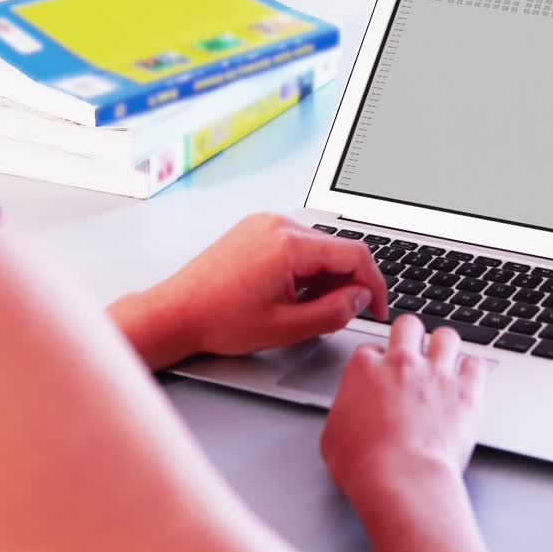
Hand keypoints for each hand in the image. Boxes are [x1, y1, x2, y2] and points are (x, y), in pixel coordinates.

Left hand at [108, 213, 388, 367]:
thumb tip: (361, 299)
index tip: (377, 308)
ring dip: (325, 275)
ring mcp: (264, 224)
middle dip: (347, 282)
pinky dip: (304, 267)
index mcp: (289, 245)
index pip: (355, 254)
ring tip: (304, 307)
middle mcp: (278, 224)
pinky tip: (289, 292)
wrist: (175, 312)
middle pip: (337, 248)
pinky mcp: (254, 229)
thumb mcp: (287, 327)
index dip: (375, 284)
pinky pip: (295, 243)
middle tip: (337, 314)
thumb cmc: (219, 320)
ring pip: (318, 246)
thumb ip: (334, 312)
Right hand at [320, 316, 489, 551]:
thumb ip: (345, 410)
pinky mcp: (466, 391)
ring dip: (444, 347)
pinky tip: (468, 380)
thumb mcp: (333, 435)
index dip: (377, 361)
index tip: (381, 374)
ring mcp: (436, 374)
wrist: (402, 478)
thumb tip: (350, 413)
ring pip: (446, 336)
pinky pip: (476, 363)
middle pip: (408, 325)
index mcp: (365, 369)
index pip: (371, 348)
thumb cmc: (364, 463)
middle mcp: (402, 362)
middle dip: (411, 335)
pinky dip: (473, 369)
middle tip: (413, 352)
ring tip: (444, 361)